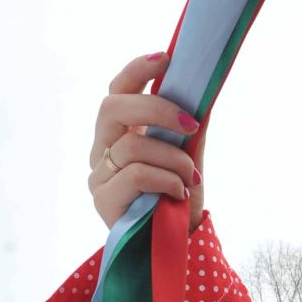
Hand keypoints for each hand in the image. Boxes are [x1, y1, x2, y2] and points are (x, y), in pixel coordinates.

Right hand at [88, 54, 206, 231]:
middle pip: (112, 108)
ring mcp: (98, 175)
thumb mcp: (189, 154)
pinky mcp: (103, 200)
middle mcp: (102, 150)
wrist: (181, 243)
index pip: (117, 91)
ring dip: (173, 157)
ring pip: (132, 144)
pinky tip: (178, 193)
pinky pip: (136, 174)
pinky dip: (166, 179)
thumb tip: (202, 88)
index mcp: (120, 133)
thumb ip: (187, 125)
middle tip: (191, 124)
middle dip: (156, 109)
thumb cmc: (180, 197)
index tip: (166, 58)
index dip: (136, 71)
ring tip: (190, 176)